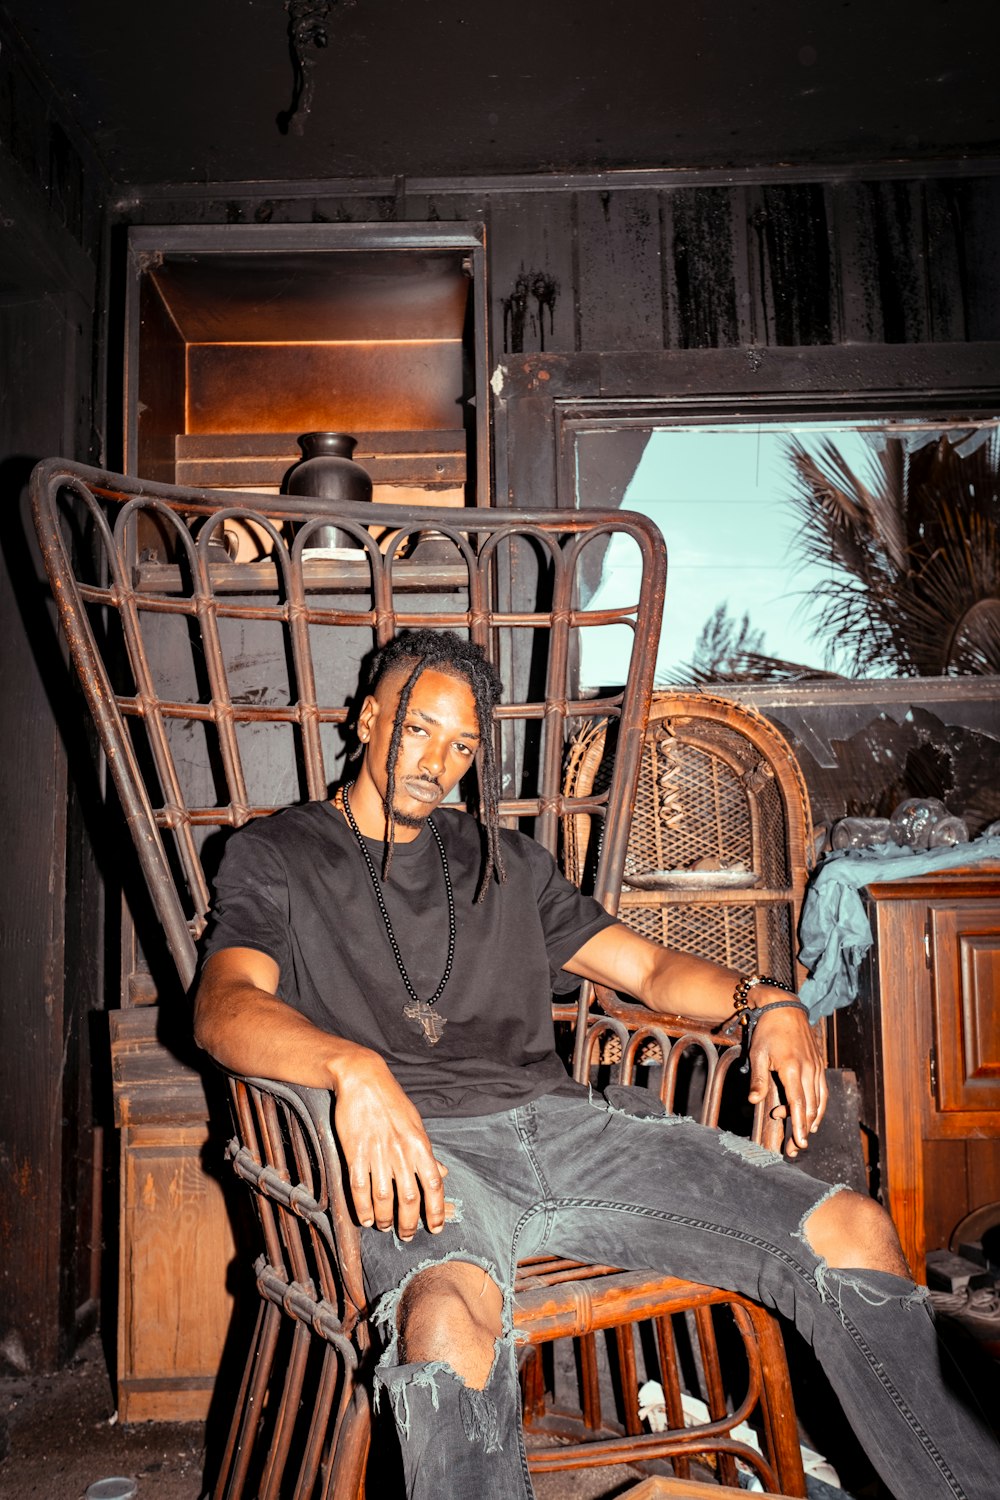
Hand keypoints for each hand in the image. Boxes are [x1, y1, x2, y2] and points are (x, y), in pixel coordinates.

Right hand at [331, 1050, 448, 1239]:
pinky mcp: (355, 1152)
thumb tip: (443, 1174)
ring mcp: (377, 1153)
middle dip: (408, 1222)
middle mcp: (401, 1151)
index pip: (434, 1185)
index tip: (435, 1227)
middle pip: (409, 1198)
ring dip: (385, 1218)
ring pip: (383, 1197)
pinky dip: (363, 1207)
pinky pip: (359, 1188)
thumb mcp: (416, 1124)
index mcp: (420, 1144)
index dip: (436, 1210)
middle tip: (406, 1234)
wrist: (363, 1080)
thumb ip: (427, 1153)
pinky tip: (366, 1218)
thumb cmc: (392, 1101)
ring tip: (385, 1226)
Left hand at [746, 998, 826, 1158]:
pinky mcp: (820, 1065)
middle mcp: (809, 1070)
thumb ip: (758, 1079)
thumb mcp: (758, 1054)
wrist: (785, 1009)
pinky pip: (823, 1091)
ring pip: (820, 1102)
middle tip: (795, 1148)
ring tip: (802, 1135)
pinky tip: (812, 1116)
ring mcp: (817, 1068)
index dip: (799, 1126)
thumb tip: (754, 1101)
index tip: (799, 1143)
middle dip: (804, 1130)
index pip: (798, 1105)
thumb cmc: (768, 1031)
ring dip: (812, 1121)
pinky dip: (819, 1107)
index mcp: (792, 1069)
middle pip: (811, 1108)